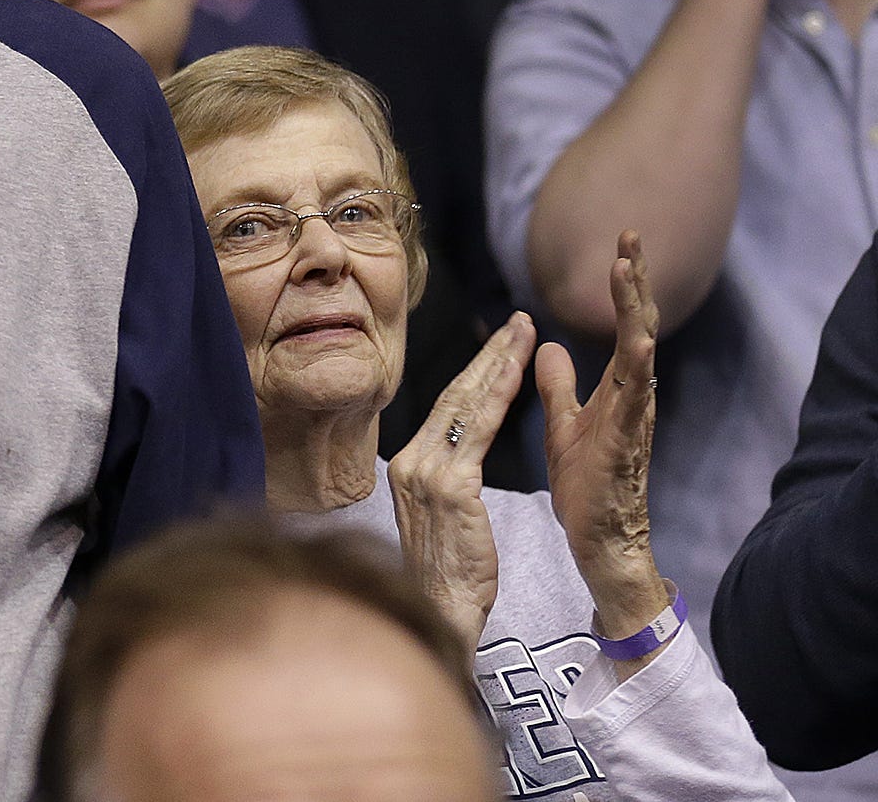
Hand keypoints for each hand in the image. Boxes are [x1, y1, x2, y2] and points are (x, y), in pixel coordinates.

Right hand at [390, 312, 536, 652]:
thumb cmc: (450, 573)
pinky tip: (517, 372)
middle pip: (455, 395)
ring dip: (498, 363)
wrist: (440, 612)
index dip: (475, 372)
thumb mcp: (442, 516)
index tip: (501, 344)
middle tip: (519, 321)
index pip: (446, 407)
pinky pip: (478, 431)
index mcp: (408, 465)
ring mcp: (426, 471)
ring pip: (466, 404)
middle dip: (490, 354)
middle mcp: (411, 460)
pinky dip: (498, 396)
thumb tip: (457, 457)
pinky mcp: (449, 486)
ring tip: (524, 333)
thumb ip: (446, 479)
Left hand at [540, 231, 673, 643]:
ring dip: (636, 310)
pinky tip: (638, 340)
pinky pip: (635, 401)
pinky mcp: (625, 444)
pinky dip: (638, 368)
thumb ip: (558, 386)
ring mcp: (633, 419)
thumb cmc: (589, 485)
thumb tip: (547, 347)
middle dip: (635, 281)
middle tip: (632, 234)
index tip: (622, 243)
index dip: (623, 286)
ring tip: (630, 268)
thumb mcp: (565, 424)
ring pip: (640, 354)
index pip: (622, 326)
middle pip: (637, 327)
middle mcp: (632, 397)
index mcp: (616, 389)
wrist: (599, 541)